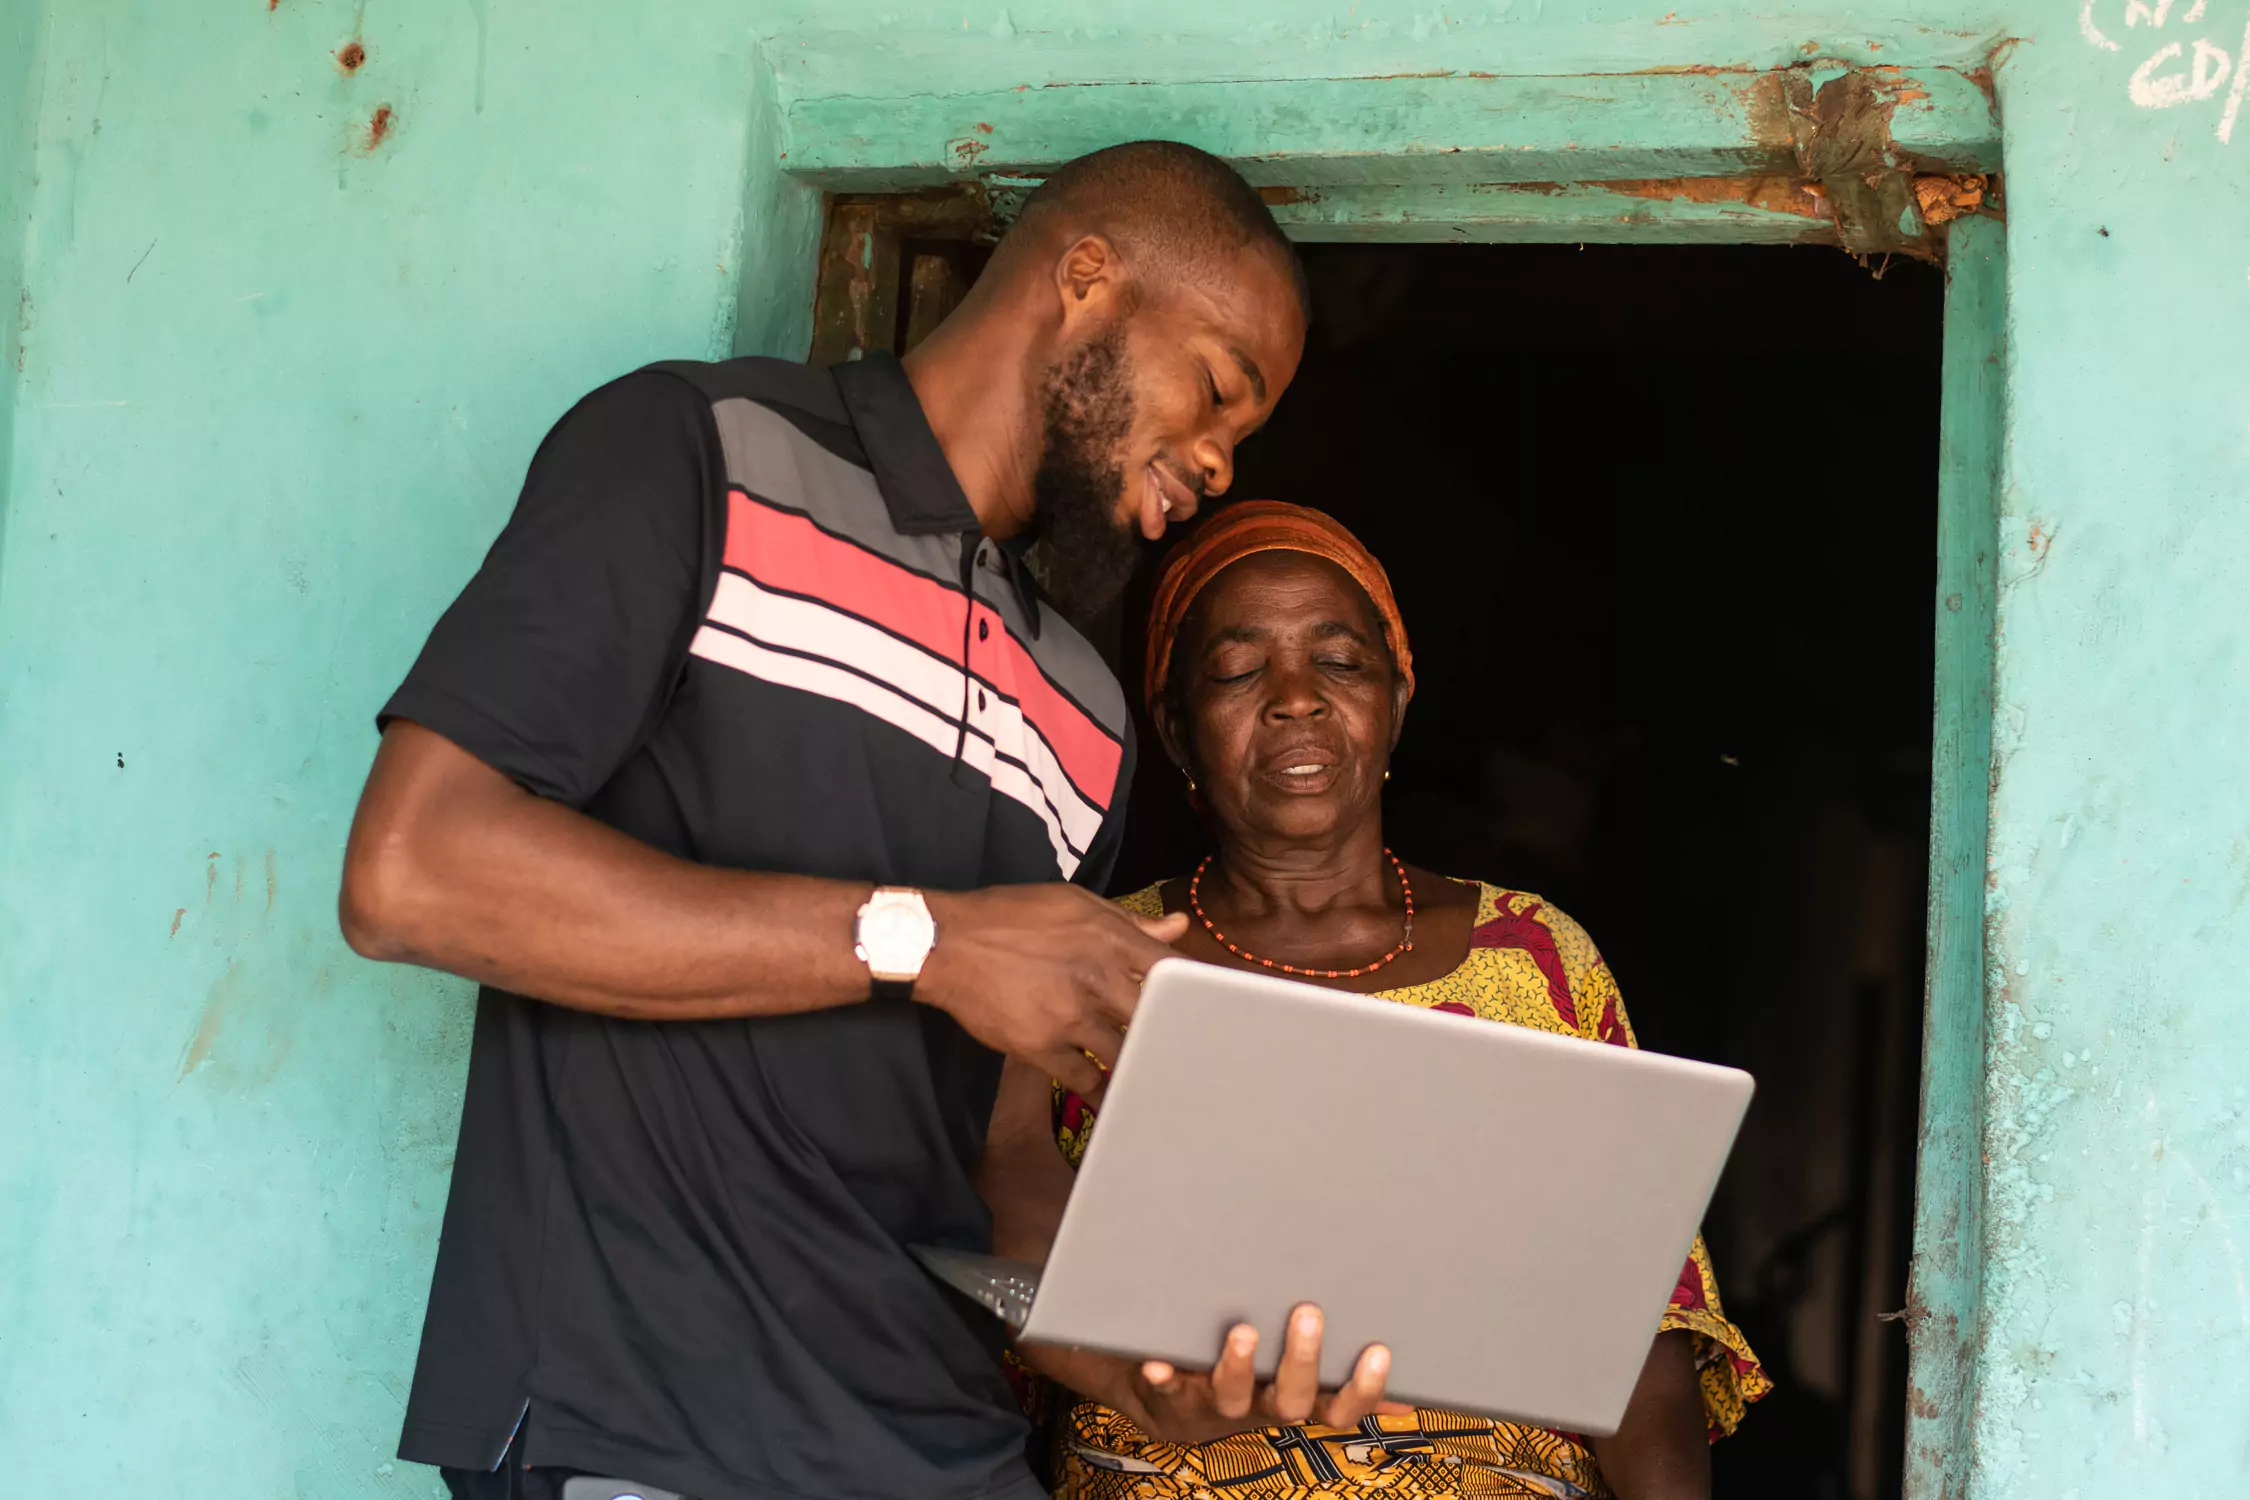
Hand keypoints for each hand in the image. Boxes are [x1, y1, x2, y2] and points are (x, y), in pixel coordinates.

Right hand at [918, 884, 1186, 1100]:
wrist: (949, 944)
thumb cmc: (1012, 917)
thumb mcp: (1074, 904)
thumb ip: (1130, 922)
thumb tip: (1178, 927)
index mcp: (1111, 938)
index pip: (1174, 973)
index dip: (1198, 996)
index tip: (1211, 1015)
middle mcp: (1098, 977)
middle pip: (1156, 1019)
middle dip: (1173, 1037)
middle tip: (1192, 1059)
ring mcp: (1071, 1015)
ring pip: (1125, 1054)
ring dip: (1138, 1066)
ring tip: (1154, 1080)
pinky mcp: (1042, 1046)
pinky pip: (1085, 1080)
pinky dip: (1101, 1091)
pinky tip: (1111, 1096)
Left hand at [1116, 1304, 1409, 1446]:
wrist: (1171, 1403)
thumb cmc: (1249, 1378)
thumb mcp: (1300, 1383)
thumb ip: (1344, 1383)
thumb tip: (1408, 1399)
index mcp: (1298, 1398)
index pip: (1341, 1406)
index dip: (1362, 1387)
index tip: (1379, 1351)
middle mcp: (1262, 1406)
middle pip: (1291, 1399)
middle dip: (1301, 1359)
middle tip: (1308, 1312)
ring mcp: (1218, 1402)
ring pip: (1232, 1395)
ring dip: (1238, 1366)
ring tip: (1243, 1331)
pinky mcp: (1173, 1393)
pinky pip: (1168, 1388)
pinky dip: (1164, 1374)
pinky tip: (1158, 1360)